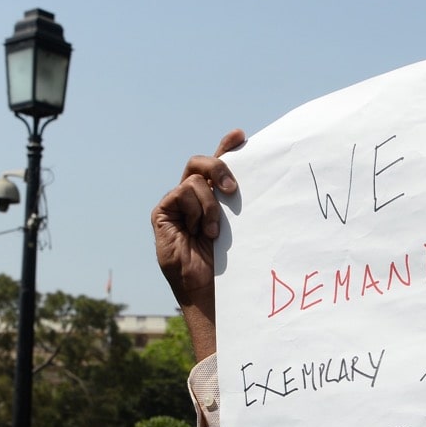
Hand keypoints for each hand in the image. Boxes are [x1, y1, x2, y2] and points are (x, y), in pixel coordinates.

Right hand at [151, 128, 245, 360]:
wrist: (209, 291)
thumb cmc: (230, 265)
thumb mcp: (241, 227)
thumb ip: (241, 202)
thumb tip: (263, 175)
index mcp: (212, 199)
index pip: (217, 165)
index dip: (226, 147)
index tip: (240, 135)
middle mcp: (192, 198)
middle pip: (200, 162)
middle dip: (219, 166)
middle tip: (234, 189)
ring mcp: (176, 205)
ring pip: (194, 179)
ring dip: (210, 204)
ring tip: (215, 231)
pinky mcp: (163, 213)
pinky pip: (181, 193)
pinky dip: (196, 209)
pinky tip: (201, 231)